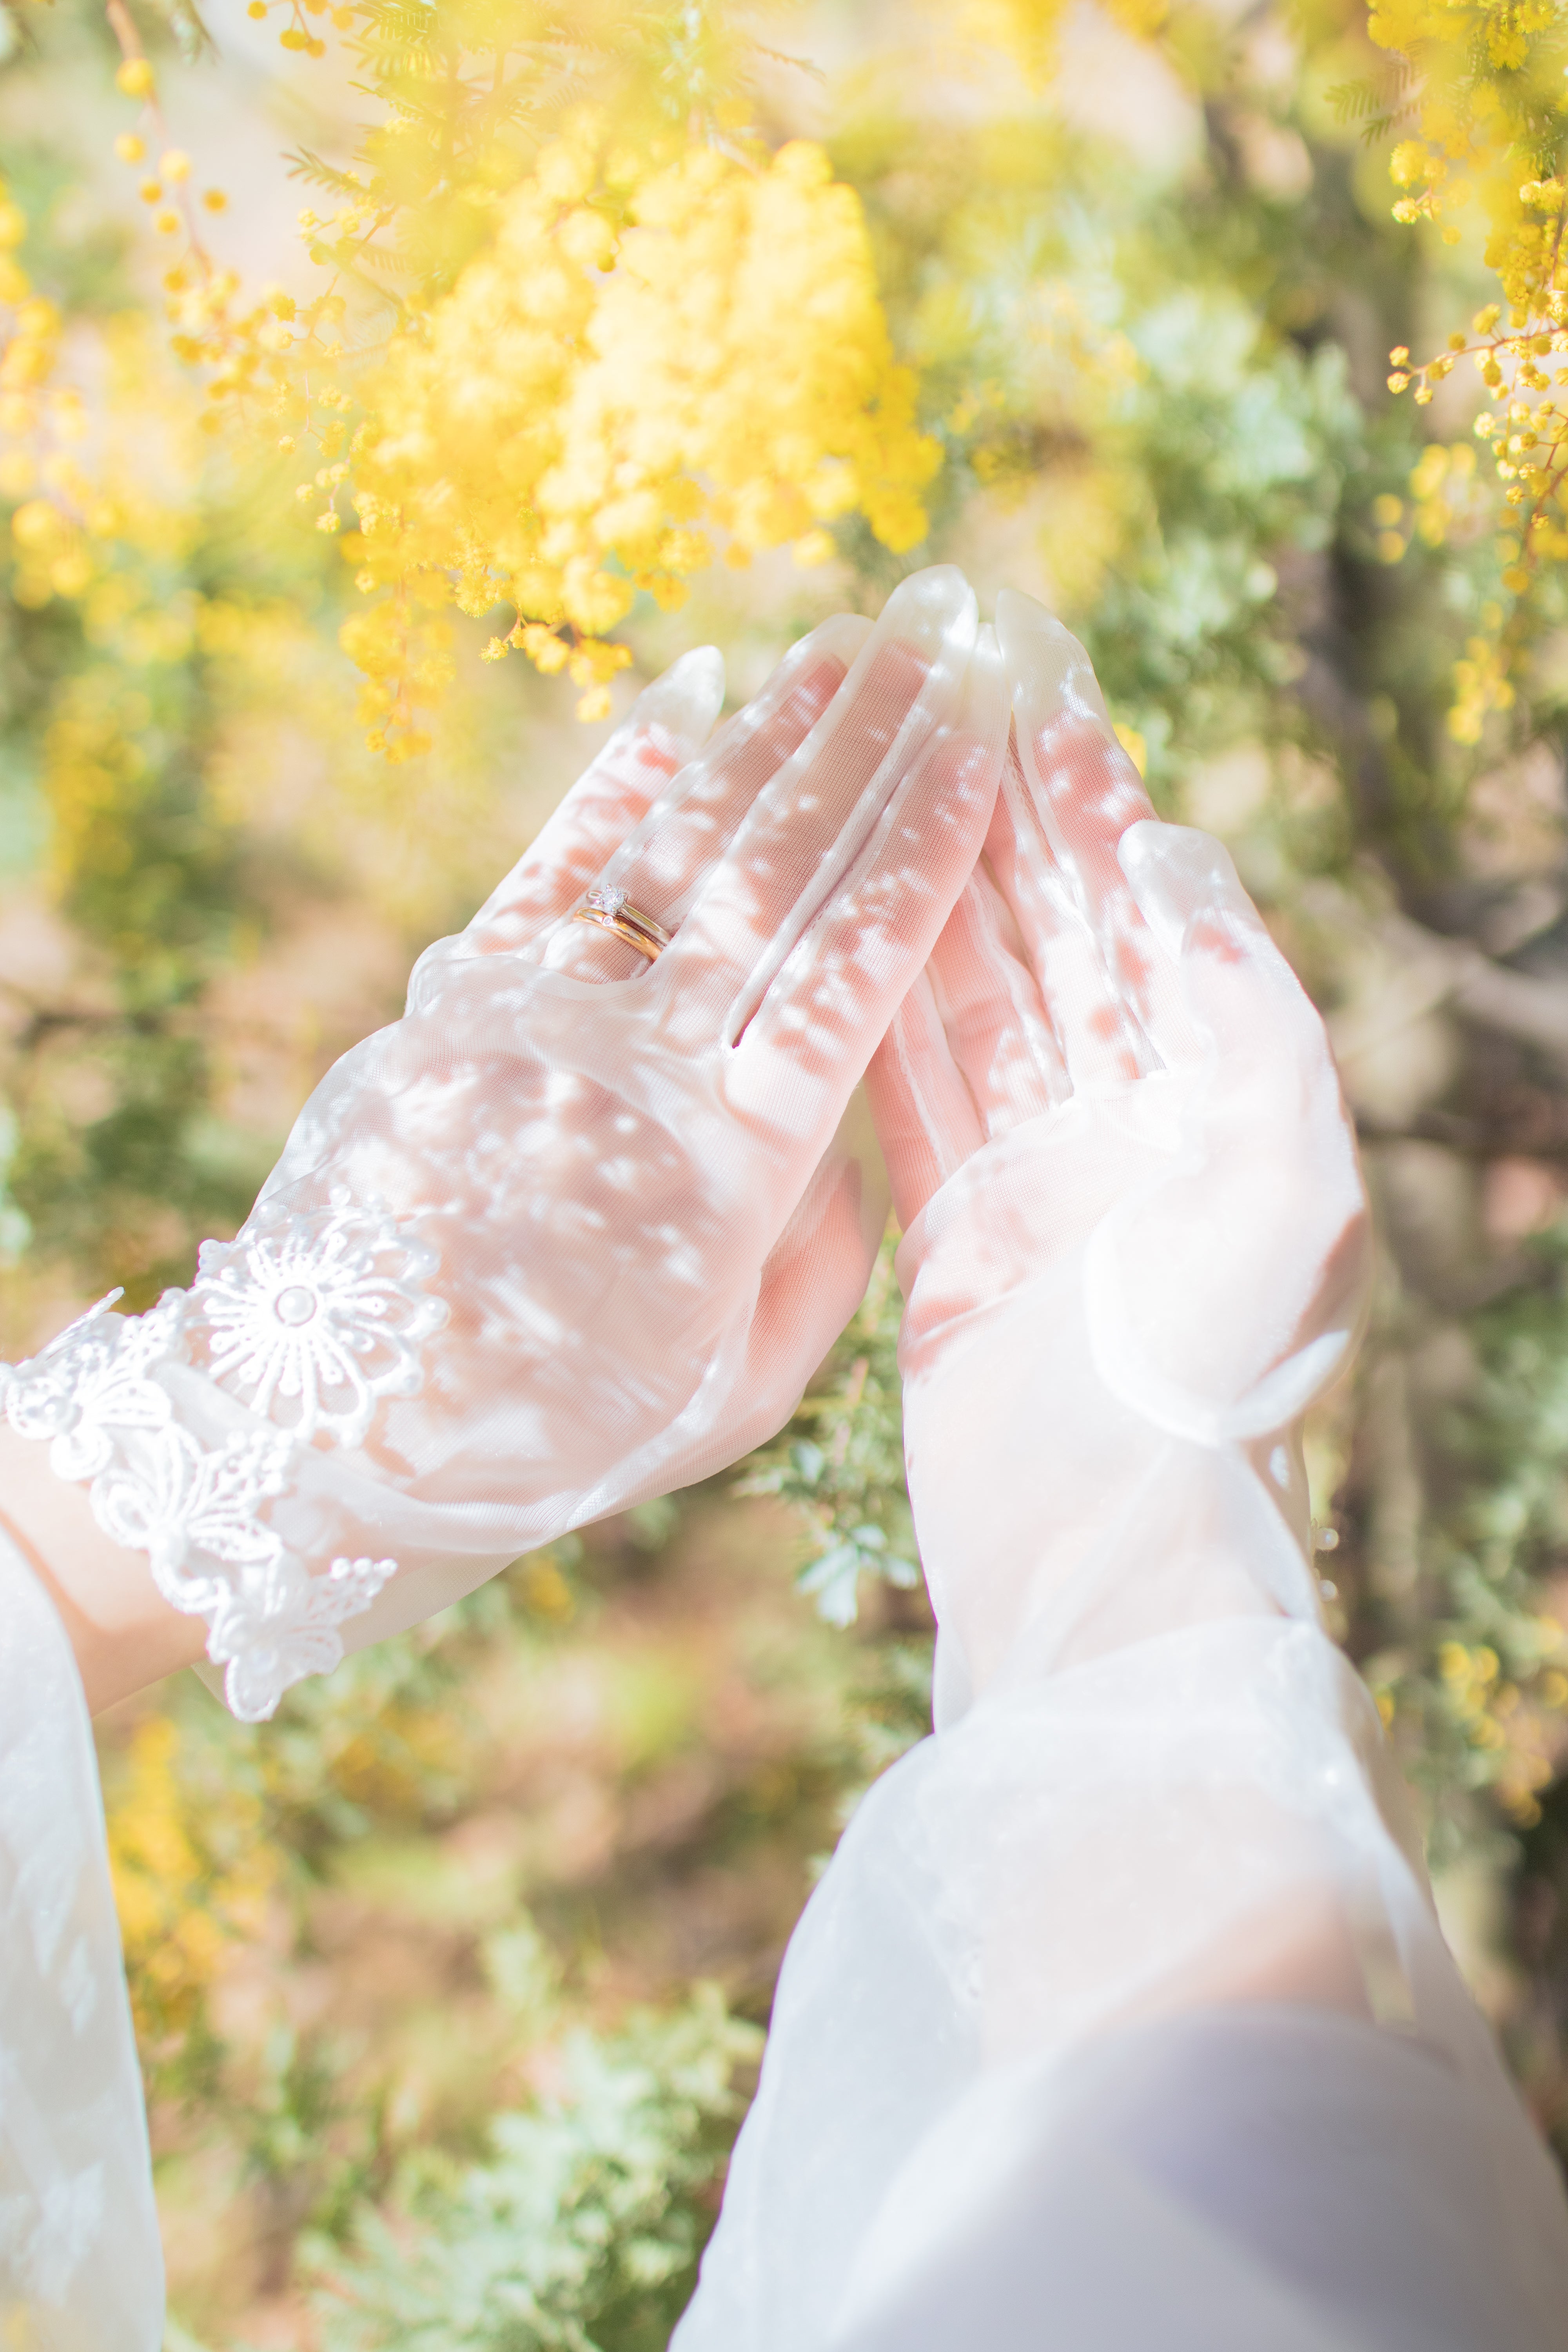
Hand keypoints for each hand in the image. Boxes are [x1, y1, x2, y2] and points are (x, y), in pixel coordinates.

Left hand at [4, 568, 1007, 1717]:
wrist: (336, 1431)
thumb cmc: (565, 1428)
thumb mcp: (741, 1390)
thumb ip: (826, 1254)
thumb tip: (849, 1125)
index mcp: (733, 1168)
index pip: (855, 966)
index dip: (924, 843)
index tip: (985, 744)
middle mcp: (642, 1067)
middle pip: (780, 871)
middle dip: (870, 745)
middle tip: (941, 641)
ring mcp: (543, 1019)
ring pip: (680, 844)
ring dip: (770, 734)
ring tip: (844, 646)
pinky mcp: (459, 999)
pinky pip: (561, 860)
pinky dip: (629, 772)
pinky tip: (690, 697)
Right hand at [867, 587, 1368, 1711]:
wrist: (1114, 1552)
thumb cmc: (1221, 1375)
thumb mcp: (1291, 1173)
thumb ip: (1244, 1009)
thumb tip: (1177, 863)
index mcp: (1220, 1104)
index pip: (1146, 918)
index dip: (1095, 805)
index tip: (1042, 695)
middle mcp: (1129, 1133)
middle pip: (1048, 941)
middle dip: (997, 822)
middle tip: (934, 707)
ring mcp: (1034, 1186)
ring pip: (968, 1005)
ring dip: (924, 898)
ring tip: (871, 785)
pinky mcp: (949, 1243)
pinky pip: (906, 1101)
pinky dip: (874, 1016)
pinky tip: (839, 927)